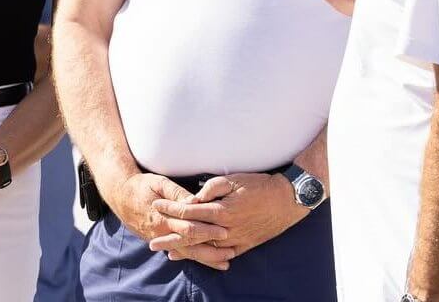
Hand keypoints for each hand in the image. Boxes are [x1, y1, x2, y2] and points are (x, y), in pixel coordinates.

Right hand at [108, 173, 231, 269]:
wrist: (120, 195)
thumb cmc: (142, 185)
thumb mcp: (159, 183)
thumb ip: (177, 193)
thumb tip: (195, 201)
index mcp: (162, 217)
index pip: (188, 227)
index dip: (207, 230)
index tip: (224, 231)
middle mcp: (161, 232)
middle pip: (190, 245)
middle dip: (211, 248)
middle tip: (231, 250)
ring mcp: (160, 239)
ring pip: (186, 253)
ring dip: (206, 258)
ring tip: (225, 262)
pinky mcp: (161, 240)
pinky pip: (180, 252)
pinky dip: (195, 257)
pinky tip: (208, 261)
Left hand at [151, 173, 306, 261]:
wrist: (287, 200)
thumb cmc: (259, 185)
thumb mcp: (235, 179)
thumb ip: (212, 188)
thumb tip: (193, 199)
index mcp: (222, 210)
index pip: (188, 212)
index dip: (170, 209)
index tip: (156, 205)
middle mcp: (226, 228)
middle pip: (191, 235)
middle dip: (170, 237)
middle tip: (152, 241)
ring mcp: (235, 239)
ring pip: (204, 248)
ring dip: (185, 250)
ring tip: (167, 252)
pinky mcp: (244, 246)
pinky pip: (222, 256)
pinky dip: (207, 258)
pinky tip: (196, 258)